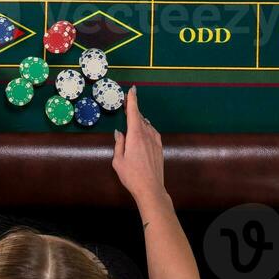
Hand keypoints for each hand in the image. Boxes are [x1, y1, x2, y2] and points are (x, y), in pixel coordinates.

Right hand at [112, 87, 165, 202]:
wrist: (151, 188)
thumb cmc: (131, 175)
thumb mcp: (118, 160)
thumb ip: (119, 144)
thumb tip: (119, 132)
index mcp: (135, 135)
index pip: (134, 112)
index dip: (132, 100)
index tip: (132, 89)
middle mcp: (147, 135)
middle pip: (140, 117)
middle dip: (133, 109)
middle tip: (126, 104)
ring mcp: (155, 141)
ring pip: (147, 125)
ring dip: (140, 119)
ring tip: (132, 119)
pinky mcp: (160, 148)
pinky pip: (153, 132)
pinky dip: (147, 128)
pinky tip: (144, 130)